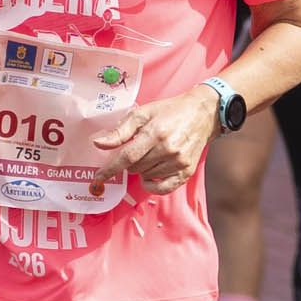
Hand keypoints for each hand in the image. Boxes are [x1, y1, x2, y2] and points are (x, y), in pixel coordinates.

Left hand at [91, 84, 220, 195]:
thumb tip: (99, 143)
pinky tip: (150, 175)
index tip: (98, 178)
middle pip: (135, 168)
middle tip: (136, 149)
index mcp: (155, 133)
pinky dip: (152, 185)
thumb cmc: (170, 111)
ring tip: (149, 154)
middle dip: (129, 162)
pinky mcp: (186, 171)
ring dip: (141, 169)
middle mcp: (168, 149)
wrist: (202, 114)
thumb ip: (120, 131)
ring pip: (146, 176)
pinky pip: (162, 188)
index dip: (110, 169)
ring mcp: (179, 162)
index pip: (127, 157)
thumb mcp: (143, 113)